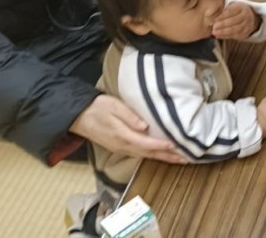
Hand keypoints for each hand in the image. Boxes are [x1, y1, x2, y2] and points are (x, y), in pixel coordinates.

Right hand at [70, 95, 185, 163]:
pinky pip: (141, 154)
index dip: (162, 145)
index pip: (147, 143)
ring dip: (163, 158)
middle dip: (168, 156)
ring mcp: (121, 149)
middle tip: (186, 158)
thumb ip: (129, 116)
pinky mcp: (120, 148)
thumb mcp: (113, 107)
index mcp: (122, 135)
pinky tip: (162, 154)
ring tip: (179, 159)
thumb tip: (144, 126)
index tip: (176, 145)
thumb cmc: (98, 108)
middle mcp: (123, 146)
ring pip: (146, 155)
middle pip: (150, 153)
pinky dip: (154, 155)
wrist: (79, 117)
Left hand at [212, 3, 260, 39]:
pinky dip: (226, 36)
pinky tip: (219, 36)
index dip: (221, 17)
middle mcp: (246, 16)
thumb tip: (213, 20)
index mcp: (241, 8)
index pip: (230, 12)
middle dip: (222, 25)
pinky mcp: (245, 33)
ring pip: (235, 30)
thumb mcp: (233, 7)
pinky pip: (235, 36)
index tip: (213, 21)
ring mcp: (247, 25)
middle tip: (213, 28)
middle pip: (233, 21)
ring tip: (215, 33)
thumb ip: (224, 12)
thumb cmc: (237, 12)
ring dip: (224, 32)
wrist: (251, 18)